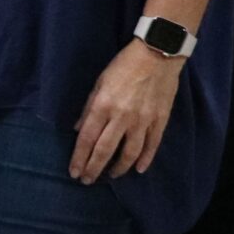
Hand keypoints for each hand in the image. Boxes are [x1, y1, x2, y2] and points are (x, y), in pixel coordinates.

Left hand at [71, 40, 183, 181]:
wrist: (157, 53)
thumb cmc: (123, 66)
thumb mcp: (98, 83)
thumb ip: (88, 108)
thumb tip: (77, 130)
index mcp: (103, 106)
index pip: (86, 139)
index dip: (79, 158)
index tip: (74, 172)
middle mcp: (122, 117)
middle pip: (105, 150)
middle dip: (94, 168)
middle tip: (87, 180)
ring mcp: (143, 120)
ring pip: (130, 152)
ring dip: (119, 168)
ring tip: (111, 176)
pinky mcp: (160, 119)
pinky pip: (152, 144)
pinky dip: (145, 159)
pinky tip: (138, 169)